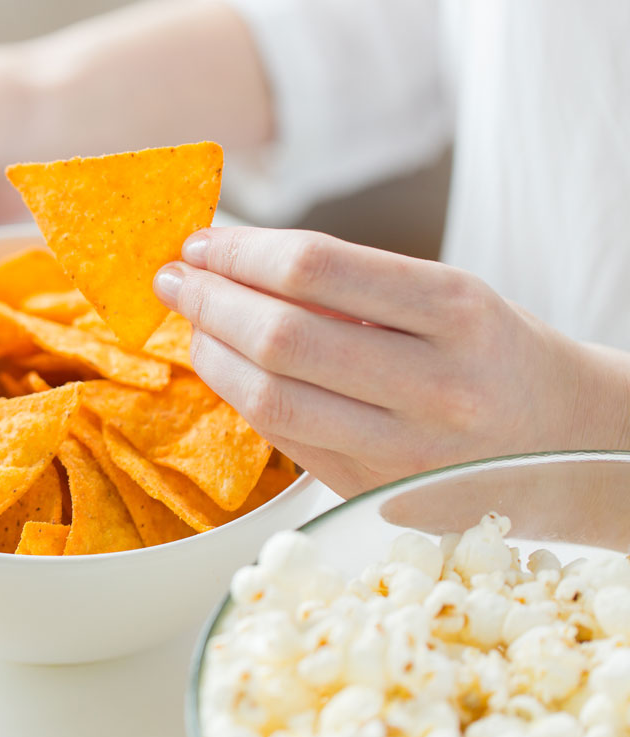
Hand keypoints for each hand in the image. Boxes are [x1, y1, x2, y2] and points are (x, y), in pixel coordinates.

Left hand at [153, 227, 629, 498]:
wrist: (561, 440)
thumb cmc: (491, 352)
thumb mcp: (445, 295)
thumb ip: (346, 284)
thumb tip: (231, 262)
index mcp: (456, 312)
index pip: (314, 269)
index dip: (240, 252)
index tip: (202, 242)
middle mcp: (436, 386)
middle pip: (280, 337)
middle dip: (208, 300)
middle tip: (175, 279)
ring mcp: (406, 452)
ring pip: (270, 399)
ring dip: (210, 353)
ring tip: (191, 323)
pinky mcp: (377, 494)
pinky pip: (283, 439)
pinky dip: (241, 397)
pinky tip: (226, 368)